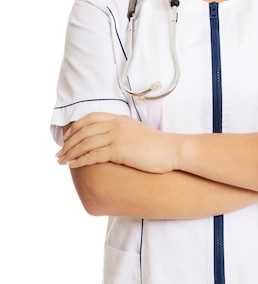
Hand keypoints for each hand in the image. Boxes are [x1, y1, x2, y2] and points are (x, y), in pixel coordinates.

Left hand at [56, 112, 175, 171]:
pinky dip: (81, 159)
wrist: (172, 150)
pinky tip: (73, 165)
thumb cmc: (158, 146)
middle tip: (59, 154)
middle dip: (68, 143)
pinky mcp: (120, 150)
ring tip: (61, 161)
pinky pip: (94, 154)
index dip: (76, 127)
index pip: (91, 118)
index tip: (67, 137)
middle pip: (84, 130)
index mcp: (120, 119)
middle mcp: (116, 125)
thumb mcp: (137, 132)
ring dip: (70, 152)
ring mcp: (117, 136)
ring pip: (86, 142)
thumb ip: (122, 132)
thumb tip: (111, 142)